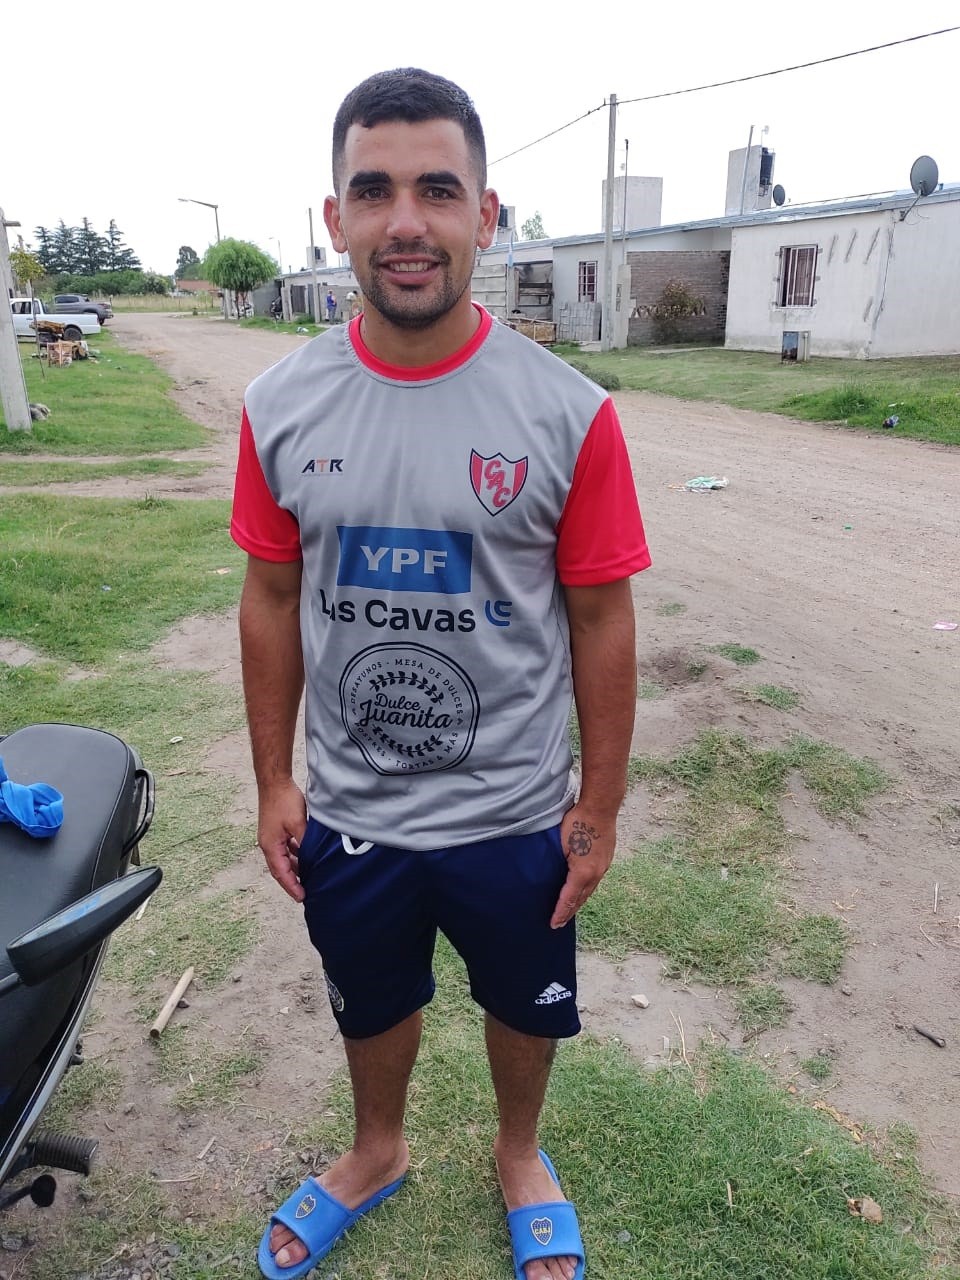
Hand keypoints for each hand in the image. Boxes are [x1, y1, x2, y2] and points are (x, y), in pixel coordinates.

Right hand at [257, 780, 307, 901]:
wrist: (275, 782)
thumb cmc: (284, 801)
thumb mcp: (298, 824)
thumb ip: (305, 843)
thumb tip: (312, 859)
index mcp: (271, 846)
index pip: (281, 873)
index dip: (292, 886)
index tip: (302, 897)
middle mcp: (268, 845)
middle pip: (280, 869)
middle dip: (292, 882)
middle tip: (305, 893)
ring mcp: (271, 838)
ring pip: (283, 860)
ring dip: (294, 869)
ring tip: (308, 878)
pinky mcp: (276, 831)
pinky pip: (285, 849)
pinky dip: (294, 856)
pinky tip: (305, 857)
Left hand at [550, 806, 617, 928]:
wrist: (601, 807)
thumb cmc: (578, 822)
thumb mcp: (561, 844)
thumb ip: (557, 863)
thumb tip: (549, 876)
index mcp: (583, 872)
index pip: (568, 898)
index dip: (560, 912)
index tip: (553, 924)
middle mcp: (596, 873)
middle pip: (581, 899)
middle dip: (569, 912)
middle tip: (559, 923)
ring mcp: (604, 867)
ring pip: (589, 890)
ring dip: (579, 902)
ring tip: (570, 911)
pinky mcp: (606, 859)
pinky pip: (595, 880)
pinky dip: (586, 890)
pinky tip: (582, 890)